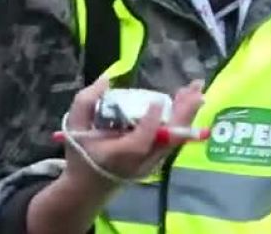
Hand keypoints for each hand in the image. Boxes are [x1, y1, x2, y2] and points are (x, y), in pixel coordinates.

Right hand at [60, 77, 204, 188]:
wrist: (87, 189)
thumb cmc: (81, 156)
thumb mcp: (74, 128)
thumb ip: (86, 102)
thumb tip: (105, 80)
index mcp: (119, 156)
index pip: (141, 141)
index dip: (151, 122)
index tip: (158, 101)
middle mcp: (141, 161)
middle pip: (168, 139)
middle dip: (183, 113)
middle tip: (195, 89)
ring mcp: (152, 163)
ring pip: (175, 138)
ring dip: (186, 113)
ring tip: (196, 89)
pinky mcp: (157, 160)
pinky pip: (173, 139)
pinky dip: (182, 120)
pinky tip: (186, 101)